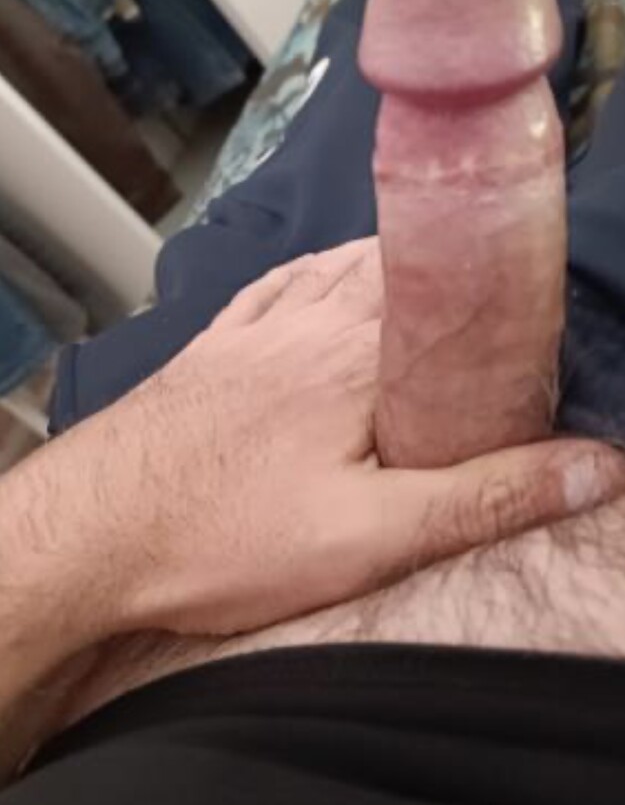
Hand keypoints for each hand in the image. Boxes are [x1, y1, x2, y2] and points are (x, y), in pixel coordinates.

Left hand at [1, 238, 621, 751]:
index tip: (533, 320)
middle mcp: (308, 318)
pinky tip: (331, 271)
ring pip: (341, 267)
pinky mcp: (214, 344)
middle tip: (493, 318)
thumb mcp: (369, 537)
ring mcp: (255, 326)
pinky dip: (319, 270)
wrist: (90, 531)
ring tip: (435, 285)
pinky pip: (279, 282)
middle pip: (401, 271)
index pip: (452, 294)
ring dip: (393, 268)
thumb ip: (484, 497)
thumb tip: (595, 465)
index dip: (501, 300)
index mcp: (358, 353)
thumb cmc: (224, 537)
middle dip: (455, 284)